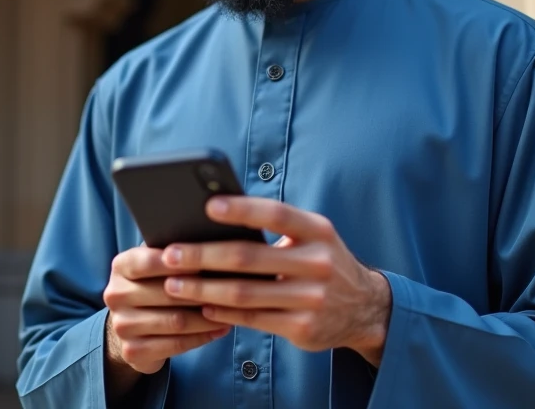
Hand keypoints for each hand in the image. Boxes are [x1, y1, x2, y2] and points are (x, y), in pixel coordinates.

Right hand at [102, 245, 230, 397]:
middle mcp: (115, 295)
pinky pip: (176, 344)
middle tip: (233, 288)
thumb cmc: (155, 284)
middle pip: (166, 292)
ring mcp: (122, 325)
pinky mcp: (133, 351)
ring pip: (175, 321)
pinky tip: (220, 329)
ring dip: (208, 317)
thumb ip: (175, 250)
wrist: (132, 326)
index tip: (209, 261)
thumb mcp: (158, 263)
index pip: (148, 261)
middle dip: (203, 291)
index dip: (180, 262)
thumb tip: (211, 238)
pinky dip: (202, 337)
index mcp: (120, 266)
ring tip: (233, 310)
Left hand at [159, 196, 392, 365]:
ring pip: (244, 293)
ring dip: (203, 289)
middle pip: (249, 257)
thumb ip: (275, 228)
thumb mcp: (311, 237)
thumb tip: (214, 218)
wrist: (365, 308)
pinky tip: (201, 306)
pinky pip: (253, 319)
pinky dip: (222, 312)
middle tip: (170, 254)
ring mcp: (312, 299)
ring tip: (174, 284)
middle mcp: (319, 264)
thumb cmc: (321, 261)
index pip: (275, 213)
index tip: (207, 206)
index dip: (241, 209)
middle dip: (203, 256)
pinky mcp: (303, 328)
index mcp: (318, 231)